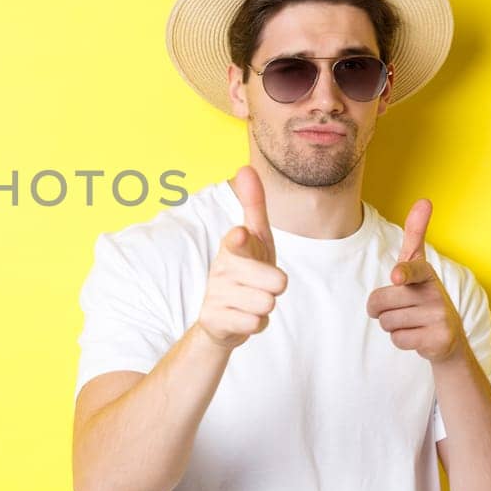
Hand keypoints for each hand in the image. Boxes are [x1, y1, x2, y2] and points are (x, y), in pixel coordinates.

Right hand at [195, 165, 286, 349]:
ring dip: (265, 305)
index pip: (239, 242)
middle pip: (275, 281)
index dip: (241, 240)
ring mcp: (216, 294)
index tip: (239, 234)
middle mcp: (222, 269)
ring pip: (267, 303)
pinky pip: (255, 323)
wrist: (219, 316)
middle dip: (276, 285)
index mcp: (233, 246)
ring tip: (252, 300)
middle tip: (262, 283)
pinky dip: (256, 323)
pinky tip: (244, 316)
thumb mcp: (255, 238)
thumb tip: (245, 167)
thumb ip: (253, 205)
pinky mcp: (214, 319)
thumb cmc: (245, 269)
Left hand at [366, 199, 466, 362]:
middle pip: (380, 302)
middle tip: (399, 308)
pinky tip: (417, 335)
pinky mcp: (439, 339)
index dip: (403, 273)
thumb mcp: (418, 266)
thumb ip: (416, 235)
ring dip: (392, 325)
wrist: (447, 336)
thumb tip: (425, 200)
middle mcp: (436, 293)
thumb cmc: (422, 295)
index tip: (397, 276)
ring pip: (387, 322)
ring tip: (411, 321)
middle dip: (380, 309)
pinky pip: (398, 339)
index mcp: (426, 274)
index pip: (411, 269)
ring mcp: (439, 317)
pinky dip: (402, 340)